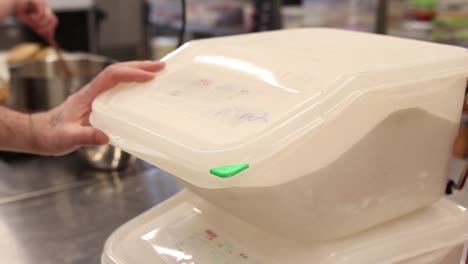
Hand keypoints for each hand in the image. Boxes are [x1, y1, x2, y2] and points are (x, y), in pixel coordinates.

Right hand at [15, 0, 57, 38]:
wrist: (13, 6)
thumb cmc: (23, 14)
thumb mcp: (34, 24)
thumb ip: (42, 29)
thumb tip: (50, 36)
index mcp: (48, 14)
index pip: (54, 22)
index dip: (50, 29)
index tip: (42, 33)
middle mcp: (47, 8)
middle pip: (53, 20)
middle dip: (46, 28)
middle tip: (37, 30)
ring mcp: (43, 4)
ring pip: (49, 17)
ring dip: (41, 23)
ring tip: (32, 21)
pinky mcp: (38, 2)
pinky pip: (42, 13)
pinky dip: (37, 17)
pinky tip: (31, 17)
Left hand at [30, 61, 165, 155]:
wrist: (39, 133)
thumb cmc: (51, 135)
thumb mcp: (68, 138)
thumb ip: (86, 136)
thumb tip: (105, 137)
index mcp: (87, 94)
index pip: (112, 76)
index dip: (131, 74)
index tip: (149, 77)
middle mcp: (93, 91)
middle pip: (118, 70)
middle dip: (140, 66)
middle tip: (162, 66)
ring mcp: (95, 95)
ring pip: (119, 76)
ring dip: (138, 71)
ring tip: (158, 71)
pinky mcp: (98, 102)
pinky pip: (118, 87)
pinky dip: (132, 82)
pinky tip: (143, 87)